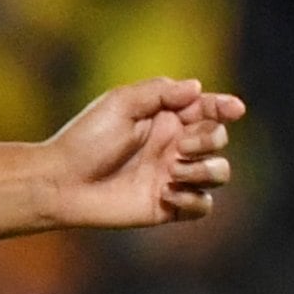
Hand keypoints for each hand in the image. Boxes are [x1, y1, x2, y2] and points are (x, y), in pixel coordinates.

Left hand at [46, 79, 243, 229]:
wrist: (61, 183)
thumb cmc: (85, 140)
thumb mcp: (120, 103)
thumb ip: (160, 91)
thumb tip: (198, 87)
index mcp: (165, 119)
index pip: (208, 109)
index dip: (225, 107)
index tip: (233, 109)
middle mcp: (173, 147)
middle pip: (218, 138)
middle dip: (209, 139)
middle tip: (178, 147)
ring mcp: (172, 177)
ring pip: (219, 172)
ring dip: (205, 169)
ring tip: (172, 171)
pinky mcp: (168, 206)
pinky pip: (203, 205)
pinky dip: (194, 199)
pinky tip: (168, 194)